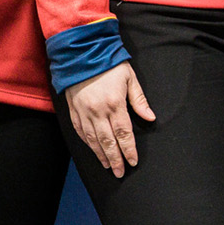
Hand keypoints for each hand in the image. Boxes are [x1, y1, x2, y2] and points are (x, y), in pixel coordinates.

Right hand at [64, 63, 153, 178]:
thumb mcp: (129, 77)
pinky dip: (86, 143)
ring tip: (107, 165)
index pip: (123, 134)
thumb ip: (139, 99)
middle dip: (115, 159)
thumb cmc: (108, 63)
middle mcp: (97, 111)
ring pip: (92, 139)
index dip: (128, 150)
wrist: (81, 52)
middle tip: (119, 172)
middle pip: (108, 141)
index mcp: (114, 104)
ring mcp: (83, 111)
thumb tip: (150, 118)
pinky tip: (93, 150)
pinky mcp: (73, 109)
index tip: (132, 162)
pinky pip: (80, 131)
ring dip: (100, 154)